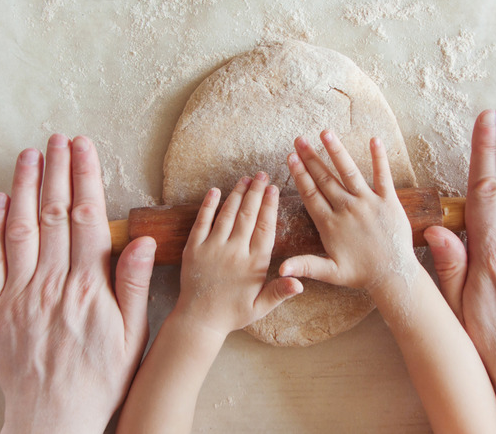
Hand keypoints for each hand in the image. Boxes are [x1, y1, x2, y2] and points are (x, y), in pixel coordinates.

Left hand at [0, 135, 156, 432]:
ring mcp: (19, 293)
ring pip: (20, 227)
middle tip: (59, 138)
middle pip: (52, 213)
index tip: (84, 147)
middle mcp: (51, 281)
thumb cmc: (100, 376)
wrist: (54, 415)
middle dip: (56, 170)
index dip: (84, 177)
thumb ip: (133, 284)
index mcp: (87, 285)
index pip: (85, 217)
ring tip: (30, 154)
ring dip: (25, 187)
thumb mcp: (133, 335)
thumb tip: (138, 240)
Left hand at [174, 172, 302, 337]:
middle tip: (262, 174)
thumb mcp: (261, 306)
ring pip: (227, 214)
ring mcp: (212, 249)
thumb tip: (301, 283)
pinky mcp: (193, 249)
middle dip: (256, 192)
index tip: (274, 189)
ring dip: (236, 194)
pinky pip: (201, 222)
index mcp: (253, 264)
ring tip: (245, 179)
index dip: (270, 206)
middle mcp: (234, 252)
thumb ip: (280, 292)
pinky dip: (208, 205)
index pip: (265, 227)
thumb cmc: (233, 313)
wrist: (199, 320)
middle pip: (247, 215)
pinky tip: (215, 191)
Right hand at [279, 130, 419, 294]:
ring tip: (325, 133)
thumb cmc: (360, 274)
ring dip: (337, 151)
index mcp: (331, 225)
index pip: (311, 194)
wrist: (393, 275)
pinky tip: (375, 140)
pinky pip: (383, 176)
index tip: (290, 158)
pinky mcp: (389, 202)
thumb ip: (304, 266)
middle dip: (311, 158)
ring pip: (349, 173)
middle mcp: (348, 210)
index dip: (300, 175)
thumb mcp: (329, 273)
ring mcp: (368, 203)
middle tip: (299, 140)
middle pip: (325, 179)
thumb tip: (280, 270)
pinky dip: (379, 158)